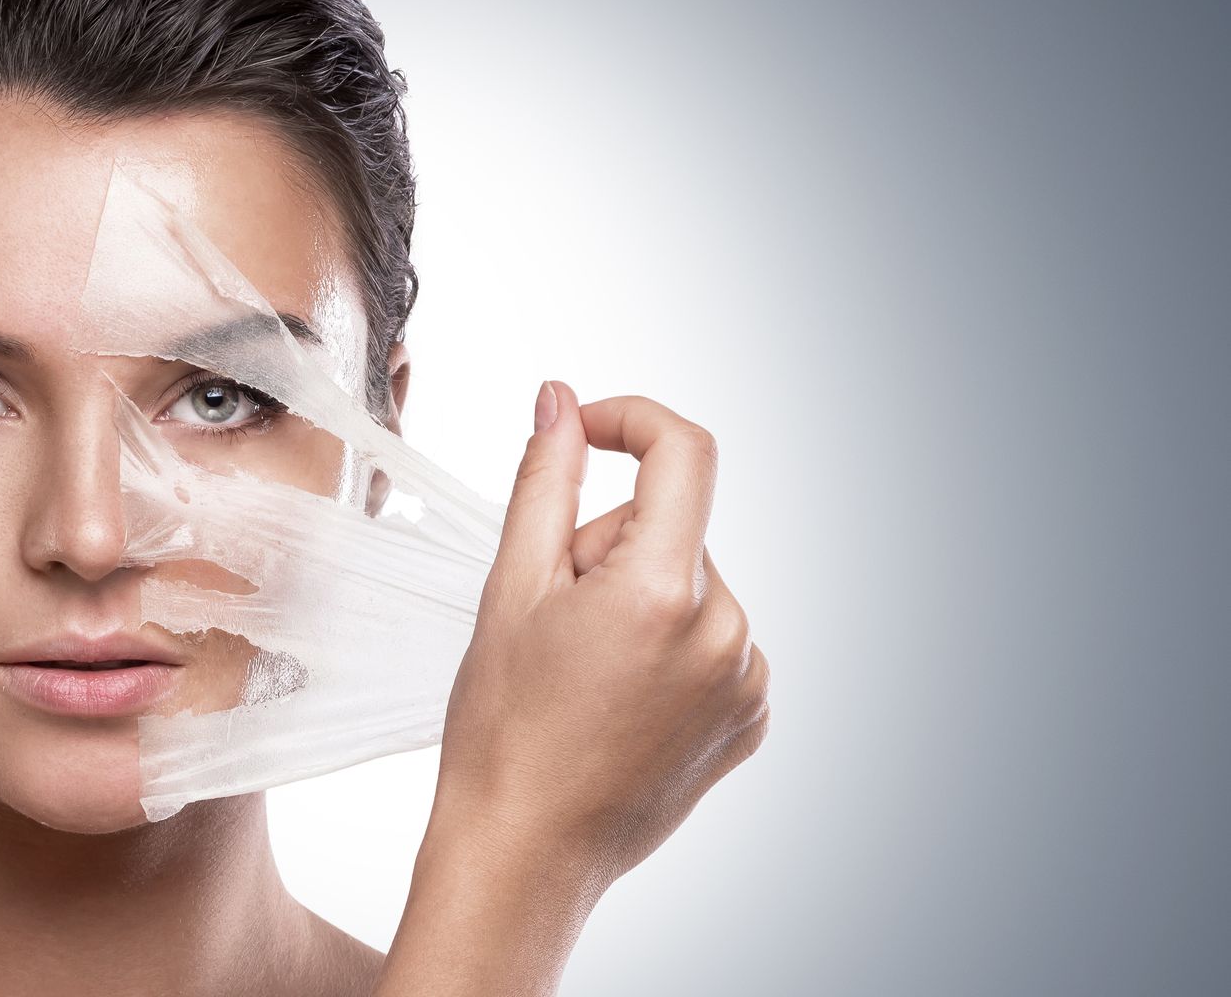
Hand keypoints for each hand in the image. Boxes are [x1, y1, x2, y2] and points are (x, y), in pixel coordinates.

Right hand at [434, 380, 769, 889]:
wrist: (525, 853)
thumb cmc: (504, 729)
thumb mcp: (512, 588)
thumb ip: (545, 480)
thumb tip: (561, 402)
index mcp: (663, 592)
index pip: (683, 451)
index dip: (630, 420)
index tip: (586, 434)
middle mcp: (727, 631)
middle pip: (672, 528)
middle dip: (609, 546)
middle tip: (553, 614)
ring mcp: (746, 680)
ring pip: (689, 584)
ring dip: (637, 597)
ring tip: (583, 668)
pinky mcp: (750, 717)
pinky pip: (713, 639)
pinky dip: (668, 644)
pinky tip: (617, 696)